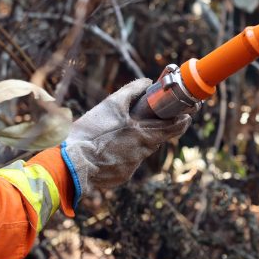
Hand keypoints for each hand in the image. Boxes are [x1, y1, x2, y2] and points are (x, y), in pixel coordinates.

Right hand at [60, 79, 190, 199]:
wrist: (72, 163)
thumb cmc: (91, 132)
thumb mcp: (111, 105)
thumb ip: (131, 91)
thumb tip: (146, 82)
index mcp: (143, 134)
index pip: (173, 129)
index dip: (181, 122)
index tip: (186, 115)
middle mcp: (141, 152)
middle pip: (154, 139)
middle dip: (151, 130)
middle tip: (140, 123)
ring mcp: (132, 166)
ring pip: (138, 151)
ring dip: (131, 143)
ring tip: (114, 136)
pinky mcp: (121, 177)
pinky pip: (125, 164)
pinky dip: (118, 156)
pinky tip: (104, 151)